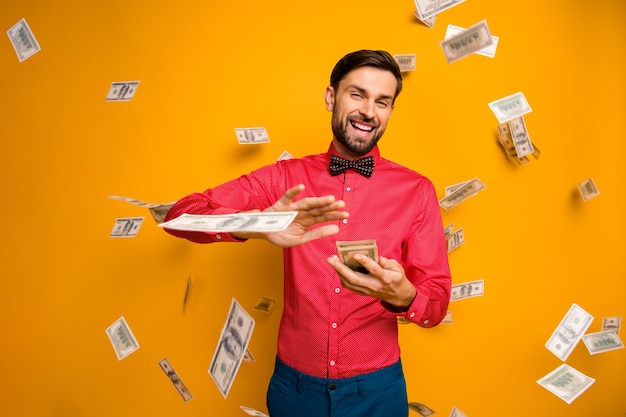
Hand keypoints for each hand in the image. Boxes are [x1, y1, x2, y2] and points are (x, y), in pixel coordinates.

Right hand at [232, 184, 348, 247]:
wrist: (262, 234)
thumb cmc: (280, 235)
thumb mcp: (301, 239)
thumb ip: (317, 234)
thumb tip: (336, 229)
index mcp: (307, 221)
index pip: (323, 217)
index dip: (334, 215)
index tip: (346, 214)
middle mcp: (302, 213)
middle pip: (318, 209)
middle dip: (330, 207)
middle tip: (342, 204)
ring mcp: (292, 208)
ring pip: (307, 203)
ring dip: (318, 201)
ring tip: (330, 199)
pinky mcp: (281, 205)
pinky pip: (287, 197)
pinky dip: (293, 192)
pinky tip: (301, 187)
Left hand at [327, 254, 415, 307]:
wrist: (397, 295)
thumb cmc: (397, 278)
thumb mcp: (398, 268)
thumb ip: (388, 263)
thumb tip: (379, 258)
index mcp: (385, 278)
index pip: (374, 270)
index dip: (365, 262)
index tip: (356, 255)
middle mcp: (374, 285)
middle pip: (355, 278)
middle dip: (341, 268)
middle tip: (331, 258)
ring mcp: (367, 291)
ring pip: (349, 283)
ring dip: (338, 272)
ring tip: (332, 260)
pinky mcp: (362, 293)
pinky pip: (349, 286)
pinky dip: (341, 277)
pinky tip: (337, 268)